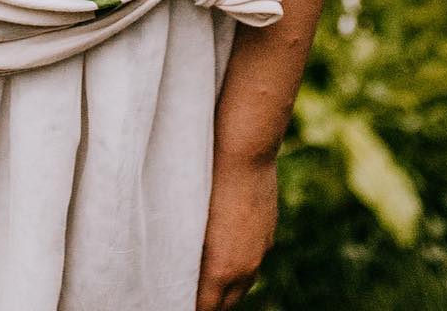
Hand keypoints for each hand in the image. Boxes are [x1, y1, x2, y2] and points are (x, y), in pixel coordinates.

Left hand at [195, 153, 278, 309]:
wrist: (245, 152)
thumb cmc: (206, 180)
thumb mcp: (189, 220)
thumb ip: (187, 253)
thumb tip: (180, 269)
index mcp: (222, 269)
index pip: (207, 307)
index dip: (192, 305)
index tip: (177, 298)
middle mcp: (246, 267)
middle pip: (228, 302)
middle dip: (212, 302)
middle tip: (192, 292)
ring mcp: (261, 250)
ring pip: (244, 283)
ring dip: (228, 286)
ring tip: (208, 277)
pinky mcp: (269, 233)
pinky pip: (254, 260)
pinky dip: (240, 264)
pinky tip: (228, 249)